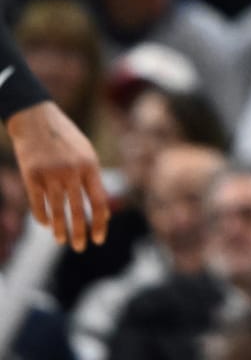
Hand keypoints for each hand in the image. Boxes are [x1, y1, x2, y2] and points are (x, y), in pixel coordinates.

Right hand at [5, 101, 109, 250]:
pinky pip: (38, 203)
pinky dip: (42, 217)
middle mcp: (71, 172)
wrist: (37, 120)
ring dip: (60, 229)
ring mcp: (50, 175)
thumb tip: (101, 208)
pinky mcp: (31, 177)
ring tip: (62, 241)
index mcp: (90, 166)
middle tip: (81, 247)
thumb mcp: (86, 153)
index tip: (99, 238)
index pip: (99, 201)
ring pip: (57, 210)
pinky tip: (47, 225)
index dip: (100, 222)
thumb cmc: (66, 138)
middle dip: (80, 232)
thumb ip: (93, 178)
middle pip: (77, 210)